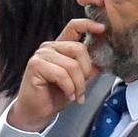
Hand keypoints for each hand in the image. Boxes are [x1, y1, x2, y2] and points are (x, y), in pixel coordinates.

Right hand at [7, 18, 104, 132]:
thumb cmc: (55, 96)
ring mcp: (41, 55)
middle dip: (85, 72)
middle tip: (82, 88)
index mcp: (61, 47)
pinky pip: (61, 74)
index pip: (74, 27)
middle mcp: (50, 47)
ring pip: (72, 65)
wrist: (37, 112)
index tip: (102, 29)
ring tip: (76, 95)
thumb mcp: (78, 80)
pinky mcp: (35, 65)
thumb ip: (88, 68)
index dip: (89, 24)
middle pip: (79, 49)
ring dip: (78, 85)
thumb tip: (102, 61)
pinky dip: (69, 88)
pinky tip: (68, 95)